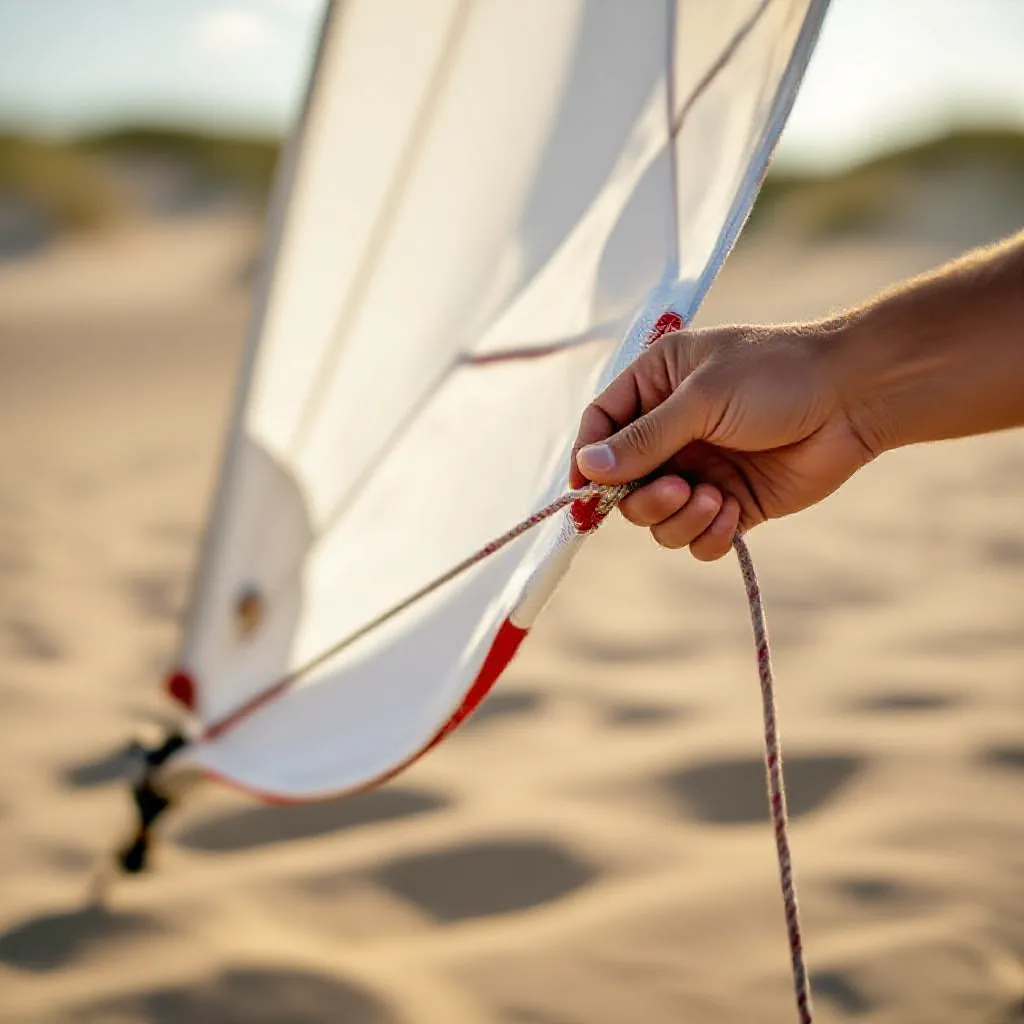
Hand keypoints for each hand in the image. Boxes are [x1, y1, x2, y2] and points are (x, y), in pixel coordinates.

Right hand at [571, 323, 874, 560]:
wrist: (855, 397)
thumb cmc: (777, 375)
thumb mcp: (701, 399)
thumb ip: (644, 438)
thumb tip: (588, 469)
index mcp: (656, 387)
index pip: (600, 428)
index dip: (589, 461)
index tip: (586, 491)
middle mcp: (672, 431)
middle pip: (624, 485)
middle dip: (643, 499)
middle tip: (676, 491)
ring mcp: (701, 469)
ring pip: (658, 518)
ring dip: (678, 520)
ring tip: (715, 500)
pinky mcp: (733, 502)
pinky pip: (698, 537)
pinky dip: (709, 535)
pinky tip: (733, 514)